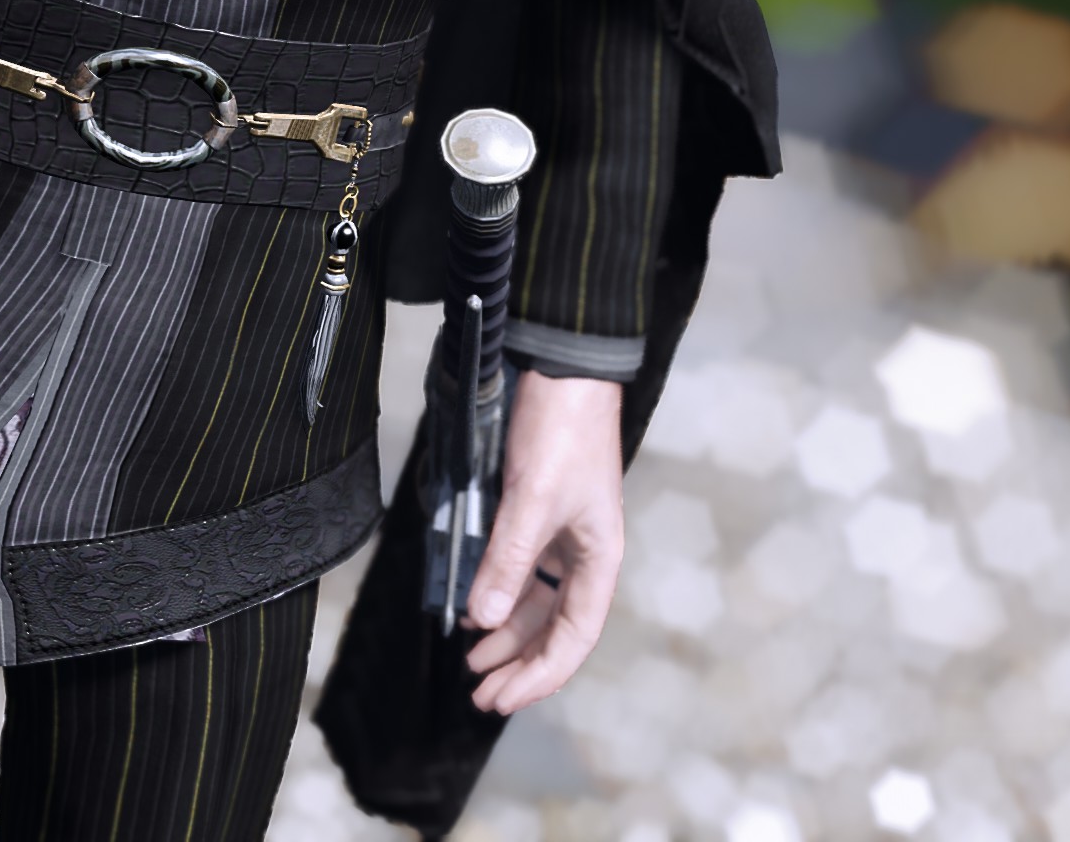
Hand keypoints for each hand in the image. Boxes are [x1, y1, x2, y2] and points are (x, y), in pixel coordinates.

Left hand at [461, 370, 626, 714]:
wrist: (563, 370)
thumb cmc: (560, 431)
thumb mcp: (532, 500)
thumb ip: (506, 560)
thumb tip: (480, 619)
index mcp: (598, 559)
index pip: (572, 638)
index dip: (540, 675)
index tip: (501, 700)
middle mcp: (584, 555)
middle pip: (554, 629)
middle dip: (519, 664)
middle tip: (480, 695)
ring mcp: (561, 536)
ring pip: (534, 603)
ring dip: (505, 633)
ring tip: (471, 659)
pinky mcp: (538, 515)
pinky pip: (520, 571)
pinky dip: (499, 595)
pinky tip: (473, 608)